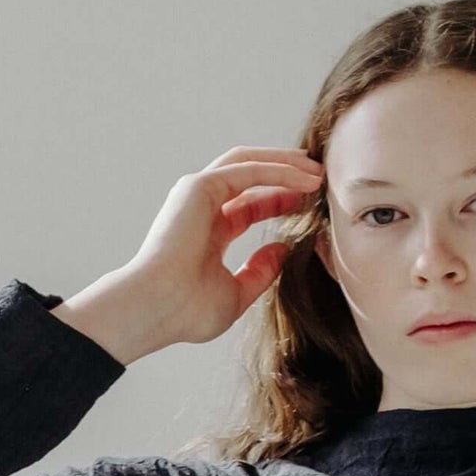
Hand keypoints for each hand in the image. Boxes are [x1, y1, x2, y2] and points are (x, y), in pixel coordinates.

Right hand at [55, 146, 324, 361]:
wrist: (157, 308)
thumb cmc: (186, 311)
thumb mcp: (236, 294)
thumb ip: (260, 272)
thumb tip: (285, 250)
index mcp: (207, 231)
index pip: (248, 205)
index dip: (279, 200)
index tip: (308, 203)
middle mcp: (201, 206)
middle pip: (249, 176)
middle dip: (285, 172)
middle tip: (318, 177)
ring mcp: (198, 192)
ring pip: (249, 164)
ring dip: (285, 164)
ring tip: (318, 172)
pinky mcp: (200, 187)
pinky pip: (249, 170)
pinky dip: (278, 170)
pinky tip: (305, 178)